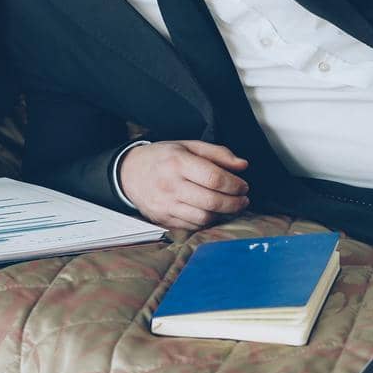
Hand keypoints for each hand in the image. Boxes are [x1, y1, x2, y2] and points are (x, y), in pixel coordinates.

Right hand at [118, 140, 250, 229]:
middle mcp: (170, 185)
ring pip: (203, 217)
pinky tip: (212, 213)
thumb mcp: (188, 146)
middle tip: (243, 199)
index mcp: (178, 162)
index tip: (244, 186)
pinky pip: (192, 226)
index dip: (235, 185)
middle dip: (234, 203)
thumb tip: (242, 165)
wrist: (128, 173)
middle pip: (212, 201)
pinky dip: (207, 222)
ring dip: (223, 214)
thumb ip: (217, 153)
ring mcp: (165, 205)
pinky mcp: (163, 219)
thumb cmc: (162, 158)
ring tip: (230, 207)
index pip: (214, 178)